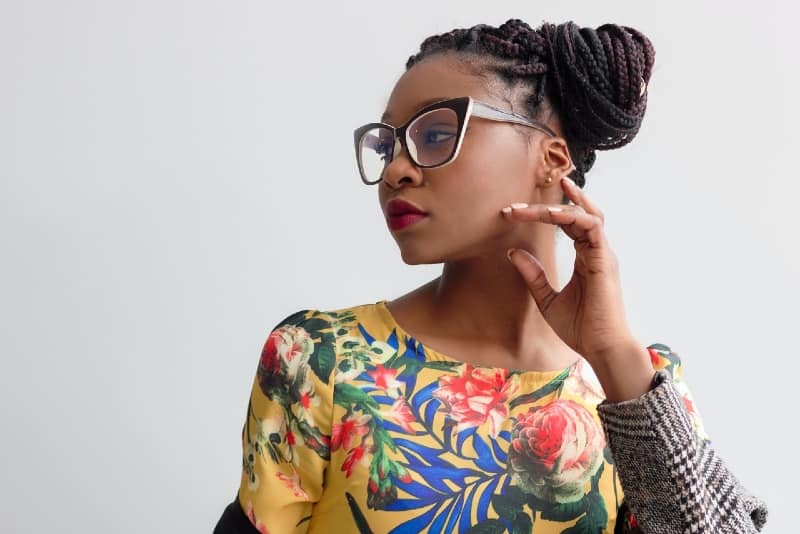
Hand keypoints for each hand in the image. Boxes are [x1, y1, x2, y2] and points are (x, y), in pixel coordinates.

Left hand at [502, 176, 652, 400]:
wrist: (600, 348)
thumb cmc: (579, 328)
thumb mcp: (546, 299)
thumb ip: (533, 275)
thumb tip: (512, 252)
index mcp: (585, 257)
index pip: (567, 223)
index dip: (542, 214)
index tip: (513, 213)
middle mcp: (596, 250)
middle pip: (575, 213)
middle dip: (544, 206)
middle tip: (513, 207)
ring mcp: (602, 253)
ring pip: (585, 214)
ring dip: (556, 207)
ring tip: (527, 209)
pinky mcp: (604, 259)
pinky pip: (591, 226)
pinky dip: (571, 216)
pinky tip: (549, 215)